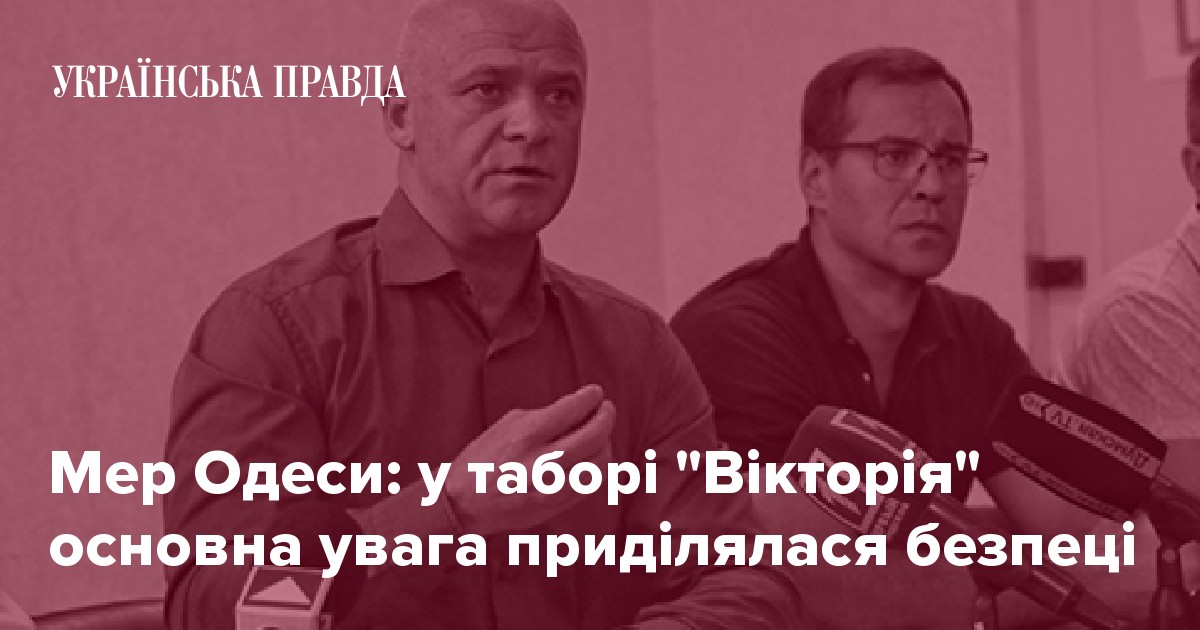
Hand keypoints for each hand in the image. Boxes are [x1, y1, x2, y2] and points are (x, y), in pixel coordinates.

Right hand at [445, 384, 614, 535]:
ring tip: (600, 436)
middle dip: (606, 417)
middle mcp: (542, 462)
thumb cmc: (484, 457)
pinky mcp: (556, 506)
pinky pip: (591, 485)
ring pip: (600, 463)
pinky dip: (597, 468)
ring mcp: (551, 488)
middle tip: (606, 409)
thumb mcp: (508, 426)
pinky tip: (592, 458)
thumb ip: (545, 416)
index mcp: (527, 435)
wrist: (464, 502)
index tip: (596, 393)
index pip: (572, 409)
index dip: (591, 397)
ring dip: (606, 444)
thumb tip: (579, 409)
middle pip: (594, 435)